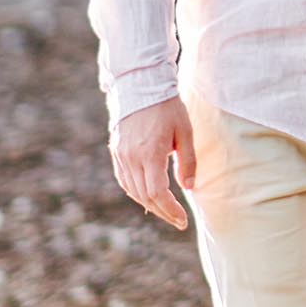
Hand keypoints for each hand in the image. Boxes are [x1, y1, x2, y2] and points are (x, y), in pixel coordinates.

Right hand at [111, 95, 196, 231]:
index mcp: (150, 153)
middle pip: (144, 197)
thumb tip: (189, 188)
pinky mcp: (117, 151)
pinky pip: (125, 180)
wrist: (141, 85)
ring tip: (167, 211)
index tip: (183, 221)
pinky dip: (136, 192)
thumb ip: (187, 161)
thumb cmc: (167, 106)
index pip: (157, 194)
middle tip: (178, 221)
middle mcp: (131, 158)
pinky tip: (148, 196)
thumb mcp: (185, 131)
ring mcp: (121, 156)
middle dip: (163, 212)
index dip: (170, 210)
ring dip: (149, 205)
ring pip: (132, 191)